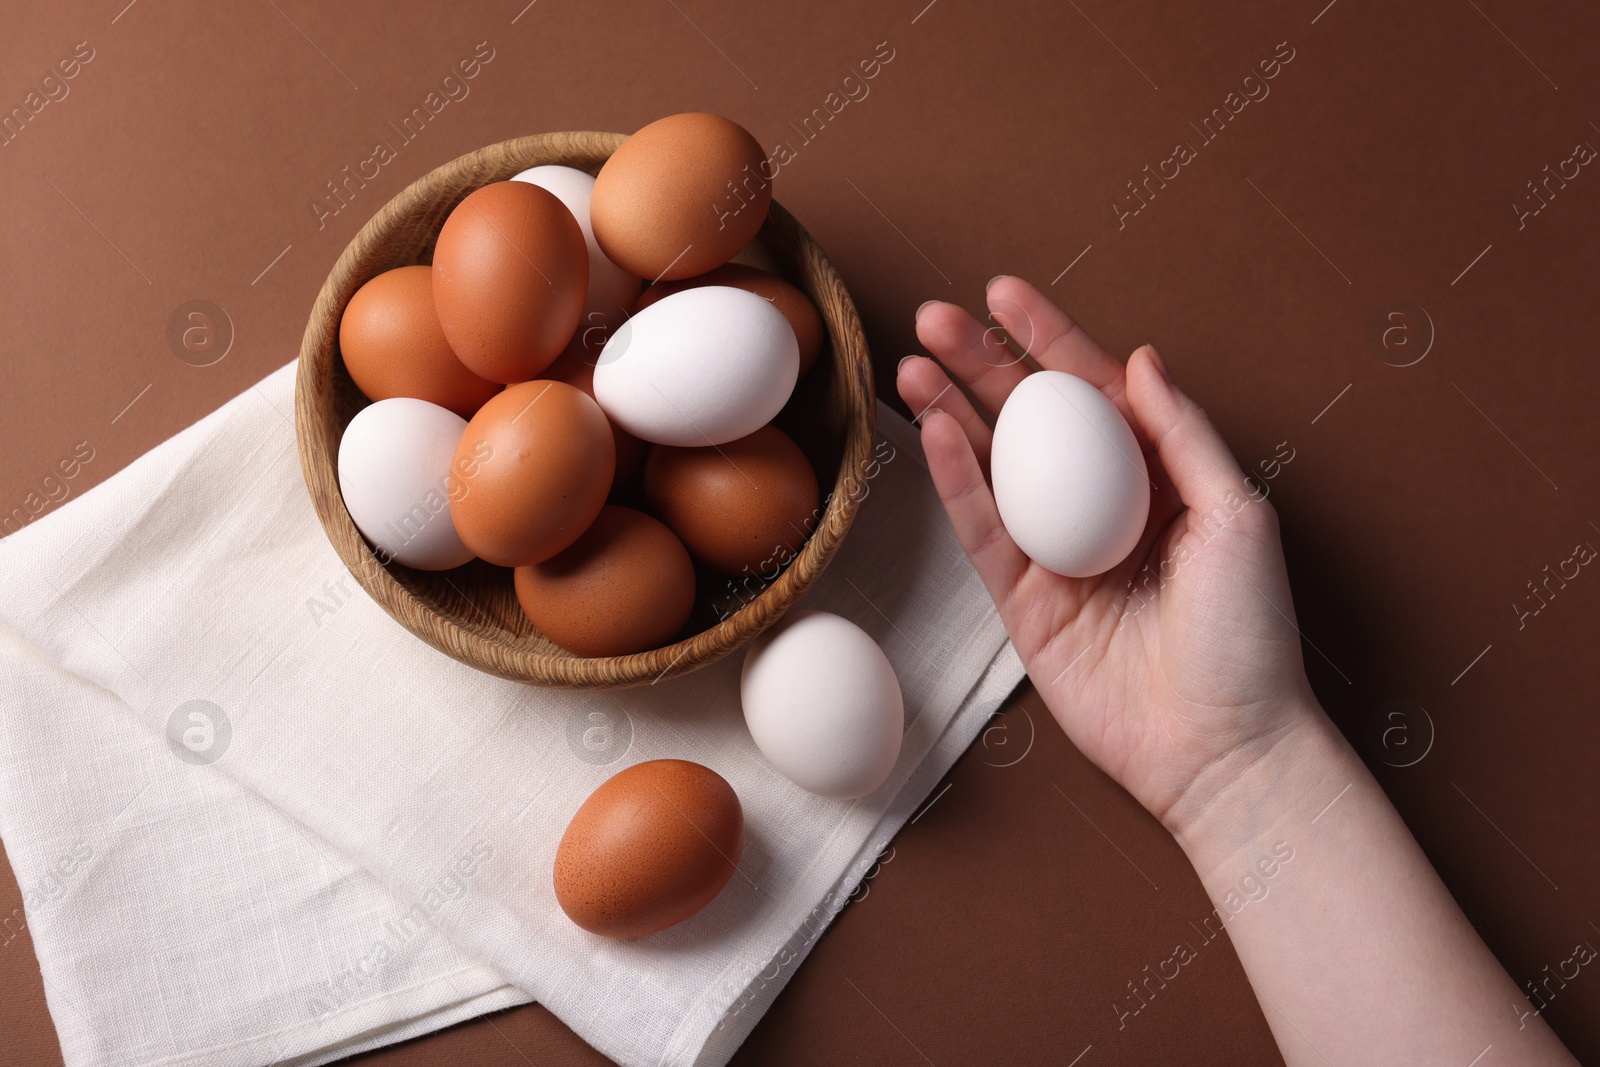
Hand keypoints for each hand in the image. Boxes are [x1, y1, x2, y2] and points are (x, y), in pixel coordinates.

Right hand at [899, 276, 1317, 831]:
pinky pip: (980, 530)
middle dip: (980, 363)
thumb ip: (1183, 435)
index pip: (1094, 389)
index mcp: (1158, 477)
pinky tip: (933, 432)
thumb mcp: (1237, 516)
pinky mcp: (1022, 603)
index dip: (1048, 336)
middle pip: (1029, 418)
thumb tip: (1140, 358)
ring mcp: (1056, 554)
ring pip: (992, 467)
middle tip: (933, 318)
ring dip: (950, 412)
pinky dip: (954, 481)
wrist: (1220, 747)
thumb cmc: (1249, 635)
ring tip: (911, 363)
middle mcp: (1102, 507)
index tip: (1003, 291)